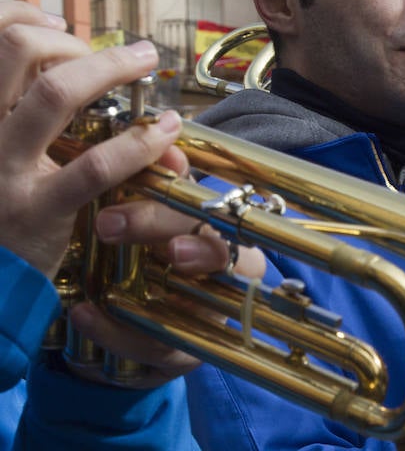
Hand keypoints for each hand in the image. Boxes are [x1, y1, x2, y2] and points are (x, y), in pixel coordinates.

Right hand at [0, 1, 181, 278]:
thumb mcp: (2, 151)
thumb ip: (26, 110)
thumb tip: (84, 64)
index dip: (26, 16)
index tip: (61, 26)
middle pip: (17, 48)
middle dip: (75, 40)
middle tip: (118, 56)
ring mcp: (1, 169)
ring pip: (55, 93)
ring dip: (111, 69)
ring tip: (146, 63)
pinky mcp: (37, 209)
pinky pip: (95, 165)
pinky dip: (139, 142)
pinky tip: (165, 130)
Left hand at [65, 192, 267, 387]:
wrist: (146, 309)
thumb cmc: (160, 246)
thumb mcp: (164, 209)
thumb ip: (169, 179)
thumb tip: (169, 140)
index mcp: (232, 236)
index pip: (227, 219)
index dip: (197, 208)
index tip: (164, 191)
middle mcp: (231, 278)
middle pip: (215, 258)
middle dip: (164, 236)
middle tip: (108, 224)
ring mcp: (210, 318)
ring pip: (190, 311)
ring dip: (143, 300)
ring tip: (98, 290)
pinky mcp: (185, 354)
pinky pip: (153, 346)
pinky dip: (114, 330)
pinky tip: (82, 312)